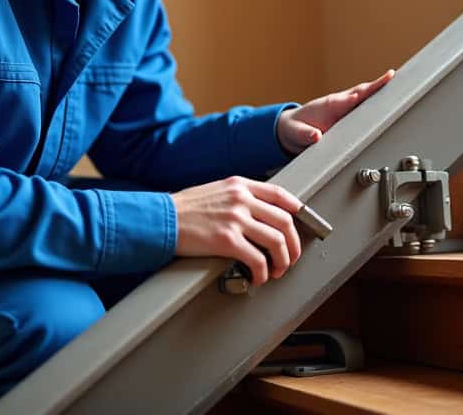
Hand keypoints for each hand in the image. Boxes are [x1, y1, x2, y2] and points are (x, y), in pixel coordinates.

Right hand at [171, 176, 303, 285]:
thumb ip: (238, 197)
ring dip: (282, 261)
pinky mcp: (227, 240)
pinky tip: (257, 277)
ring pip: (277, 242)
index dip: (297, 210)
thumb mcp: (215, 192)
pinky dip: (262, 273)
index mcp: (239, 185)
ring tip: (275, 271)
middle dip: (293, 245)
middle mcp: (241, 199)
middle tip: (290, 258)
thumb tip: (258, 215)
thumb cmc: (183, 209)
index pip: (280, 194)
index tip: (302, 224)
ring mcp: (235, 219)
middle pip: (285, 221)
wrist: (161, 219)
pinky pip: (257, 260)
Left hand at [277, 69, 394, 155]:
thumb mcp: (296, 134)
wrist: (291, 129)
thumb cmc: (295, 129)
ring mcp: (345, 109)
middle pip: (362, 93)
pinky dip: (377, 101)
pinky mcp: (348, 116)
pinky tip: (391, 101)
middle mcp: (340, 103)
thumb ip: (305, 135)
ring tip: (401, 85)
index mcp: (329, 106)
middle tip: (397, 78)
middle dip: (378, 86)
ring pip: (366, 97)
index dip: (360, 95)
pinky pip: (365, 106)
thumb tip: (316, 136)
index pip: (349, 98)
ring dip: (381, 91)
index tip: (374, 88)